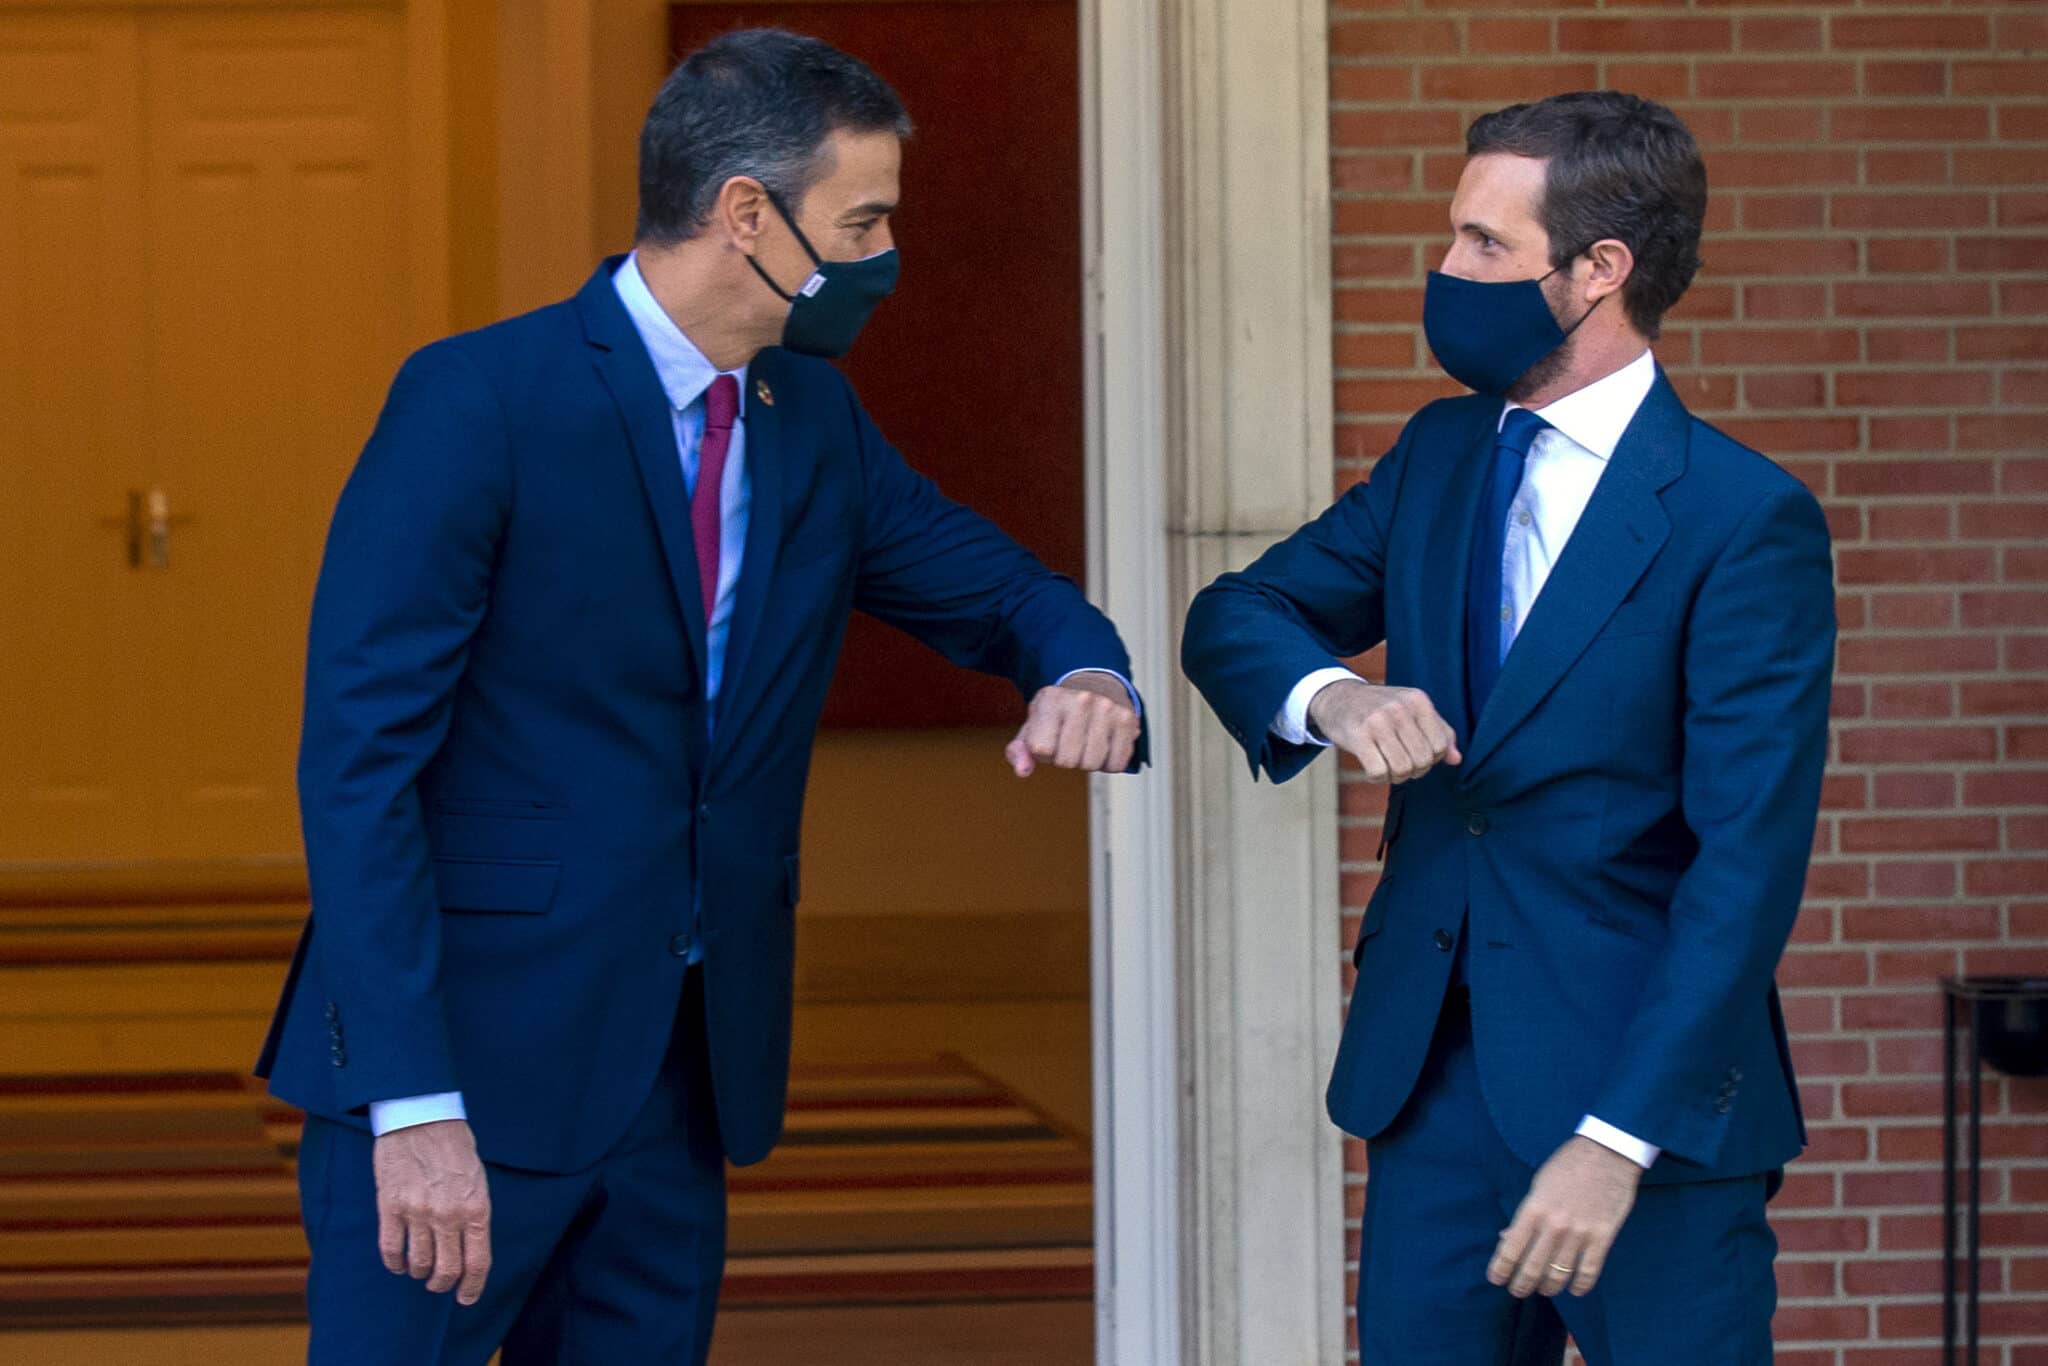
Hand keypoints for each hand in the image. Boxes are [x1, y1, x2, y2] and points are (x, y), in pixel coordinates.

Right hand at [373, 1119, 492, 1305]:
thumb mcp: (478, 1179)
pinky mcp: (390, 1207)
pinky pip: (391, 1249)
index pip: (478, 1262)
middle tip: (438, 1285)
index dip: (472, 1287)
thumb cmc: (454, 1146)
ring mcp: (418, 1212)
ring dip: (420, 1273)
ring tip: (419, 1269)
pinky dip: (394, 1263)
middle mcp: (449, 1215)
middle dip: (443, 1285)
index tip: (465, 1298)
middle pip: (447, 1270)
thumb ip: (473, 1213)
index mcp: (477, 1208)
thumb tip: (469, 1246)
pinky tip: (398, 1263)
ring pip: (419, 1263)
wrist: (421, 1117)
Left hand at [1005, 674, 1139, 775]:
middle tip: (1070, 740)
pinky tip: (1104, 744)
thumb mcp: (1032, 725)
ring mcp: (1107, 709)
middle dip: (1066, 758)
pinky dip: (1109, 763)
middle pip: (1067, 761)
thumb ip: (1019, 750)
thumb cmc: (1059, 711)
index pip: (1041, 750)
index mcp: (1050, 699)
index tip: (1050, 739)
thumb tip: (1023, 770)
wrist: (1095, 685)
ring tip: (1087, 741)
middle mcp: (1081, 700)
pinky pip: (1116, 764)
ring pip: (1092, 764)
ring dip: (1087, 761)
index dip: (1044, 753)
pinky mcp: (1128, 720)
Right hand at [1307, 680, 1460, 782]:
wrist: (1337, 698)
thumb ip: (1439, 732)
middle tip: (1400, 763)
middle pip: (1423, 760)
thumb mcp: (1413, 710)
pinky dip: (1377, 778)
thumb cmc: (1380, 708)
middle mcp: (1400, 708)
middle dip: (1414, 770)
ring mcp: (1378, 722)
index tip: (1415, 753)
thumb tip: (1456, 760)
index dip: (1430, 758)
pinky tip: (1372, 769)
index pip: (1439, 745)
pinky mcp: (1358, 736)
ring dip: (1395, 776)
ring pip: (1403, 769)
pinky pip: (1379, 772)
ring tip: (1386, 766)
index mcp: (1418, 700)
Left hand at [1488, 1135, 1641, 1298]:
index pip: (1511, 1248)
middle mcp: (1554, 1225)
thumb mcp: (1538, 1184)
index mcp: (1534, 1209)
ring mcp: (1579, 1233)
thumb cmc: (1568, 1165)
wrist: (1607, 1153)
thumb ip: (1525, 1214)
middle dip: (1522, 1285)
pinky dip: (1580, 1285)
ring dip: (1548, 1287)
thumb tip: (1506, 1238)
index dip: (1501, 1269)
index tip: (1496, 1280)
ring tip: (1544, 1290)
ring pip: (1559, 1274)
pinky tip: (1574, 1289)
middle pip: (1533, 1267)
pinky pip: (1589, 1270)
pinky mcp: (1603, 1237)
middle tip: (1518, 1291)